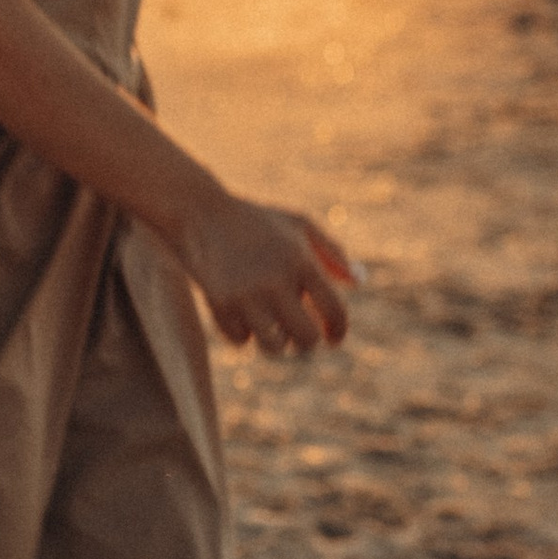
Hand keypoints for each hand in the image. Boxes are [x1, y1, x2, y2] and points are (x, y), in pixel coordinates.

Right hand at [173, 191, 356, 356]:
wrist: (200, 212)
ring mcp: (246, 295)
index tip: (334, 340)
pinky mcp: (219, 305)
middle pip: (306, 338)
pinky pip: (241, 340)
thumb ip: (332, 253)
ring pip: (273, 346)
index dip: (339, 331)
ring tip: (273, 331)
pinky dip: (245, 335)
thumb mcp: (299, 225)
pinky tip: (244, 318)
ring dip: (277, 343)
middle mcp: (275, 281)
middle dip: (307, 342)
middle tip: (301, 337)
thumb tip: (357, 284)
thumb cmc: (257, 220)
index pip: (334, 311)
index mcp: (301, 260)